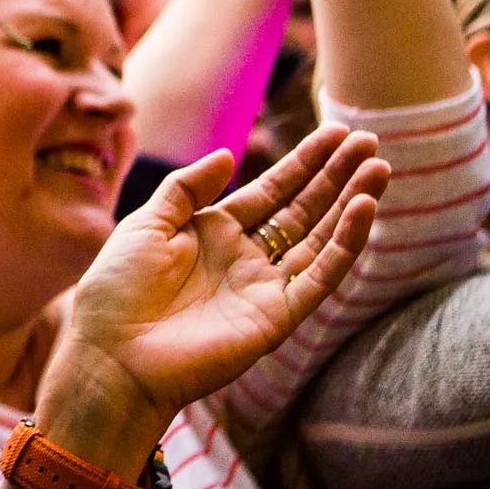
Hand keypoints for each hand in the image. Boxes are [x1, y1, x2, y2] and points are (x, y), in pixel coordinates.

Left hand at [36, 126, 385, 473]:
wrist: (110, 355)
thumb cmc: (116, 291)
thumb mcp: (147, 224)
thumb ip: (188, 189)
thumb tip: (228, 155)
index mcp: (215, 233)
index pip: (272, 191)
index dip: (304, 163)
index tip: (337, 133)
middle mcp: (246, 258)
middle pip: (303, 210)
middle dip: (336, 176)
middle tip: (370, 142)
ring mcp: (264, 288)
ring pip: (320, 239)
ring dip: (351, 205)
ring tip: (379, 169)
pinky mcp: (276, 318)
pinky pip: (320, 277)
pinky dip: (344, 245)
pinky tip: (363, 210)